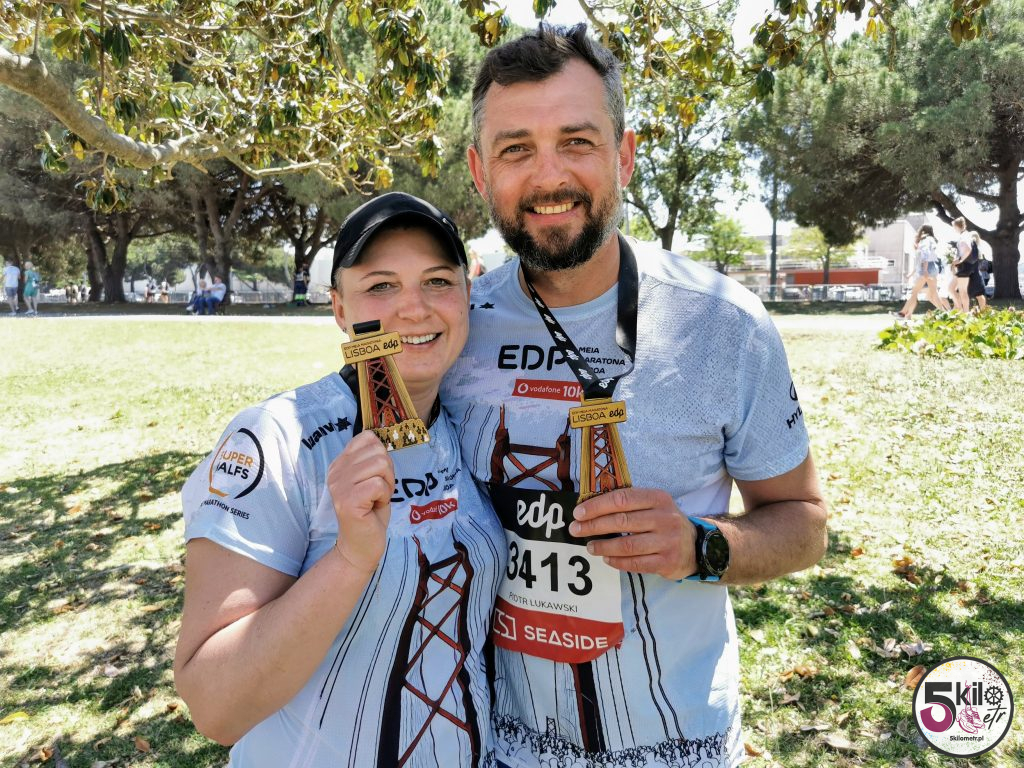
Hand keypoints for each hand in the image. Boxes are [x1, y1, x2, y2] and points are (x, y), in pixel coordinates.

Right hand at [326, 431, 394, 574]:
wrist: (361, 545)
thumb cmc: (370, 512)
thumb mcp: (371, 479)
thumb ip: (372, 459)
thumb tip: (381, 440)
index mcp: (340, 463)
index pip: (367, 438)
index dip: (382, 456)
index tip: (376, 477)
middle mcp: (335, 472)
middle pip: (378, 452)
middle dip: (388, 473)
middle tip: (378, 492)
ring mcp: (339, 486)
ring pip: (380, 465)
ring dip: (387, 484)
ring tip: (376, 499)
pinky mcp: (347, 500)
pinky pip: (379, 484)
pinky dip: (384, 496)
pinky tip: (374, 507)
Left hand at [568, 487, 696, 580]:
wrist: (695, 546)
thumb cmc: (664, 522)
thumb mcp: (654, 505)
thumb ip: (629, 504)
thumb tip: (590, 508)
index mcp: (658, 498)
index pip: (622, 499)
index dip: (597, 506)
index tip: (578, 513)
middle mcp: (665, 518)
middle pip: (622, 521)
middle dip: (594, 526)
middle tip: (576, 530)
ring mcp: (667, 541)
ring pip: (627, 545)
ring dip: (603, 546)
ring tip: (589, 547)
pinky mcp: (667, 562)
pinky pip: (636, 563)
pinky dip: (617, 561)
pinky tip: (606, 558)